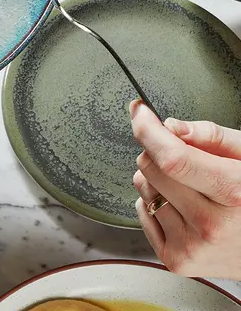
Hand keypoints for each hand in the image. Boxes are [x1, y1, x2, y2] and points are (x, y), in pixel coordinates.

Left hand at [131, 100, 240, 279]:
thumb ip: (212, 137)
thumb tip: (171, 126)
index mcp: (233, 192)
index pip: (173, 158)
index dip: (149, 130)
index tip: (140, 112)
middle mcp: (211, 225)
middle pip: (150, 168)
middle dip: (156, 152)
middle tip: (180, 158)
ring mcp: (192, 246)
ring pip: (143, 188)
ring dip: (157, 180)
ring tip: (190, 189)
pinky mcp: (176, 259)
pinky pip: (142, 212)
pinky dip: (155, 203)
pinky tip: (183, 209)